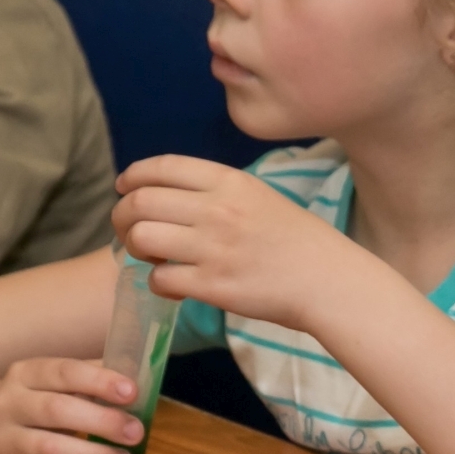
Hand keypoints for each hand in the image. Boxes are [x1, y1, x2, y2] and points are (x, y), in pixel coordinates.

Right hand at [0, 358, 141, 453]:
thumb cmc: (40, 405)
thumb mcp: (57, 384)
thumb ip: (93, 379)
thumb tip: (139, 383)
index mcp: (26, 374)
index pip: (63, 372)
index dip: (99, 381)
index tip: (132, 393)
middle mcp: (8, 405)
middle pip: (55, 410)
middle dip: (102, 421)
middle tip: (136, 433)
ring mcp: (2, 441)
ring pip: (47, 449)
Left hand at [112, 155, 374, 330]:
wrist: (331, 282)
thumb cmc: (300, 242)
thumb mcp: (262, 197)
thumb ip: (218, 192)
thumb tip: (171, 195)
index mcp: (229, 182)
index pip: (161, 167)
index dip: (132, 177)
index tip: (124, 189)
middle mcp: (217, 209)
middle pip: (140, 202)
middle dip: (123, 216)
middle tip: (130, 231)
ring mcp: (214, 248)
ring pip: (142, 237)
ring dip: (135, 249)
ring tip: (151, 258)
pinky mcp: (214, 284)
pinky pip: (160, 278)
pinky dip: (157, 283)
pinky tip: (174, 286)